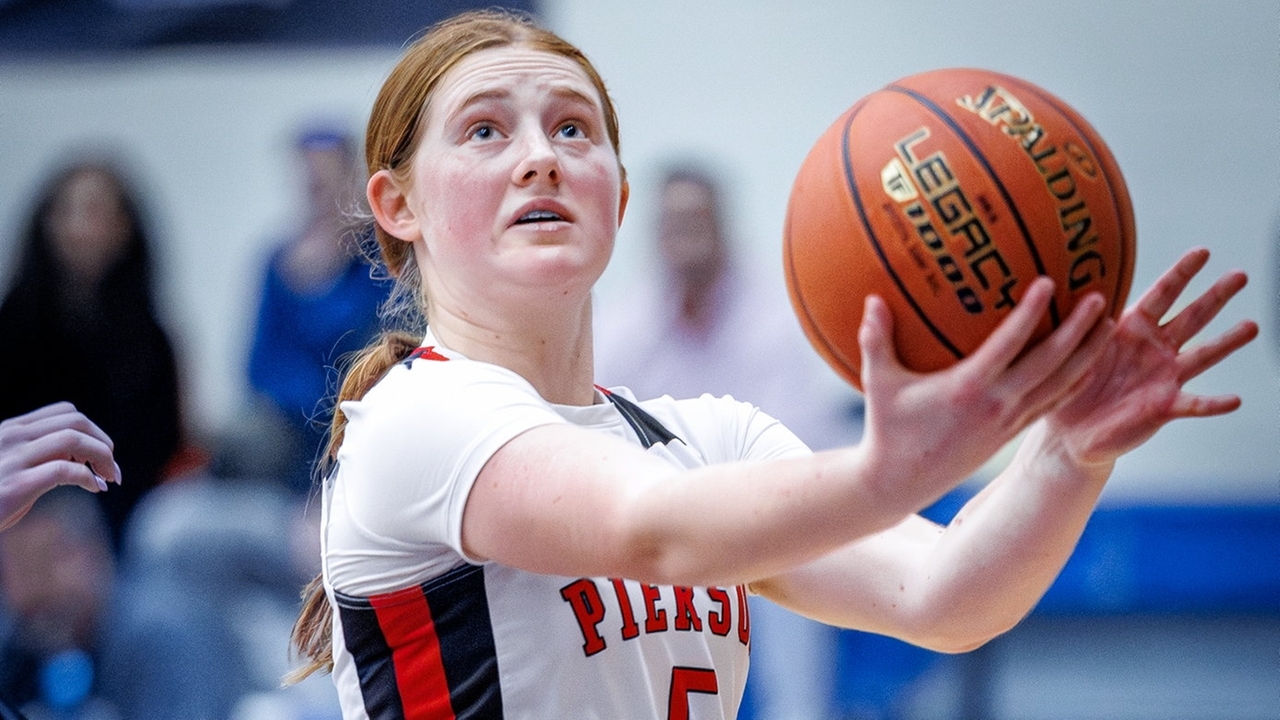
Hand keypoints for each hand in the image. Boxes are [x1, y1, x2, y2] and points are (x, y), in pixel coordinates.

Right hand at [0, 402, 119, 530]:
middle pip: (76, 421)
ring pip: (74, 439)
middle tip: (112, 467)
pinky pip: (67, 471)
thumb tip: (84, 464)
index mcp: (12, 430)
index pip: (66, 412)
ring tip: (108, 477)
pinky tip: (94, 488)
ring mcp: (13, 459)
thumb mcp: (12, 467)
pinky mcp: (17, 484)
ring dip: (102, 457)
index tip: (101, 453)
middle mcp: (12, 437)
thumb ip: (42, 458)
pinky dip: (89, 478)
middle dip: (103, 442)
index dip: (92, 431)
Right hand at [857, 275, 1108, 503]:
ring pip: (1061, 385)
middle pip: (1050, 363)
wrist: (900, 481)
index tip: (1050, 282)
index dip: (1032, 312)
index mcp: (968, 388)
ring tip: (1110, 325)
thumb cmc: (887, 428)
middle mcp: (997, 404)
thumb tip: (872, 298)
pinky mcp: (1011, 433)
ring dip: (1088, 355)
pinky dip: (1075, 382)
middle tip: (1100, 297)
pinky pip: (1052, 403)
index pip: (1009, 344)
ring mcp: (1009, 421)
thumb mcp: (878, 382)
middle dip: (1078, 330)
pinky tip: (1088, 364)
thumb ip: (876, 339)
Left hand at [1045, 247, 1257, 468]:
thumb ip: (1077, 324)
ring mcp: (1164, 377)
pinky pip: (1193, 404)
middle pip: (1191, 317)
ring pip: (1202, 355)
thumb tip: (1066, 288)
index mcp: (1132, 329)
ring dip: (1227, 342)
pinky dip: (1213, 403)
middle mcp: (1155, 349)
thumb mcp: (1070, 350)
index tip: (1203, 251)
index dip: (1181, 274)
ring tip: (1252, 326)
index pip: (1161, 295)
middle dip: (1215, 296)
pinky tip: (1234, 400)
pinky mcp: (1164, 407)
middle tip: (1241, 275)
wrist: (1070, 432)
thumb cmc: (1071, 384)